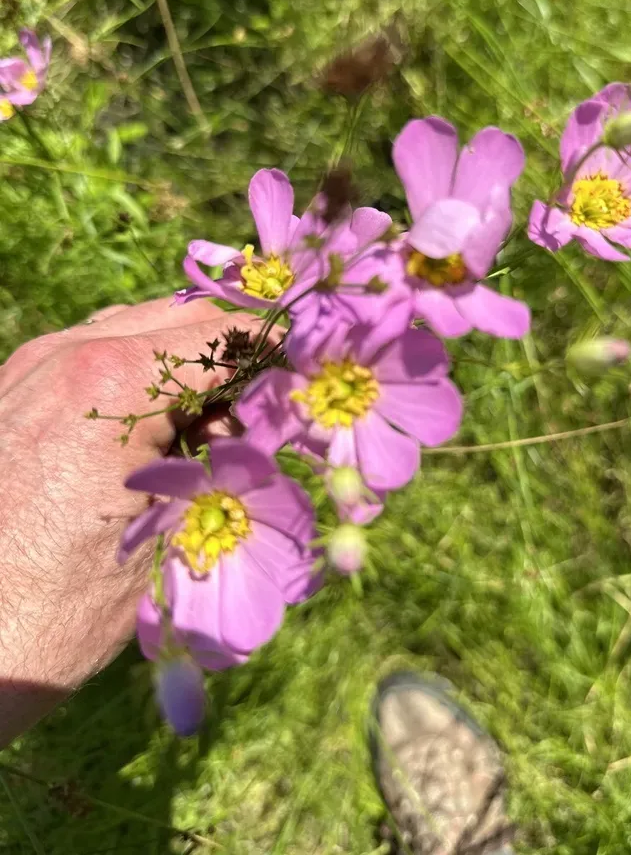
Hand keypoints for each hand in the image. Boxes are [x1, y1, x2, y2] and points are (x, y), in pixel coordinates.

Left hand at [0, 297, 250, 746]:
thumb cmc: (69, 606)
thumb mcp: (173, 526)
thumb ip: (228, 456)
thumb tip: (276, 423)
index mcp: (114, 381)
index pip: (220, 335)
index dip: (272, 348)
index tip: (305, 367)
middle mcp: (66, 355)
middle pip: (178, 319)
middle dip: (228, 354)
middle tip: (260, 407)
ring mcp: (29, 367)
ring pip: (132, 328)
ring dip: (181, 362)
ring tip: (207, 426)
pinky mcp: (10, 391)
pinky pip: (90, 353)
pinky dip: (134, 373)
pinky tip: (151, 427)